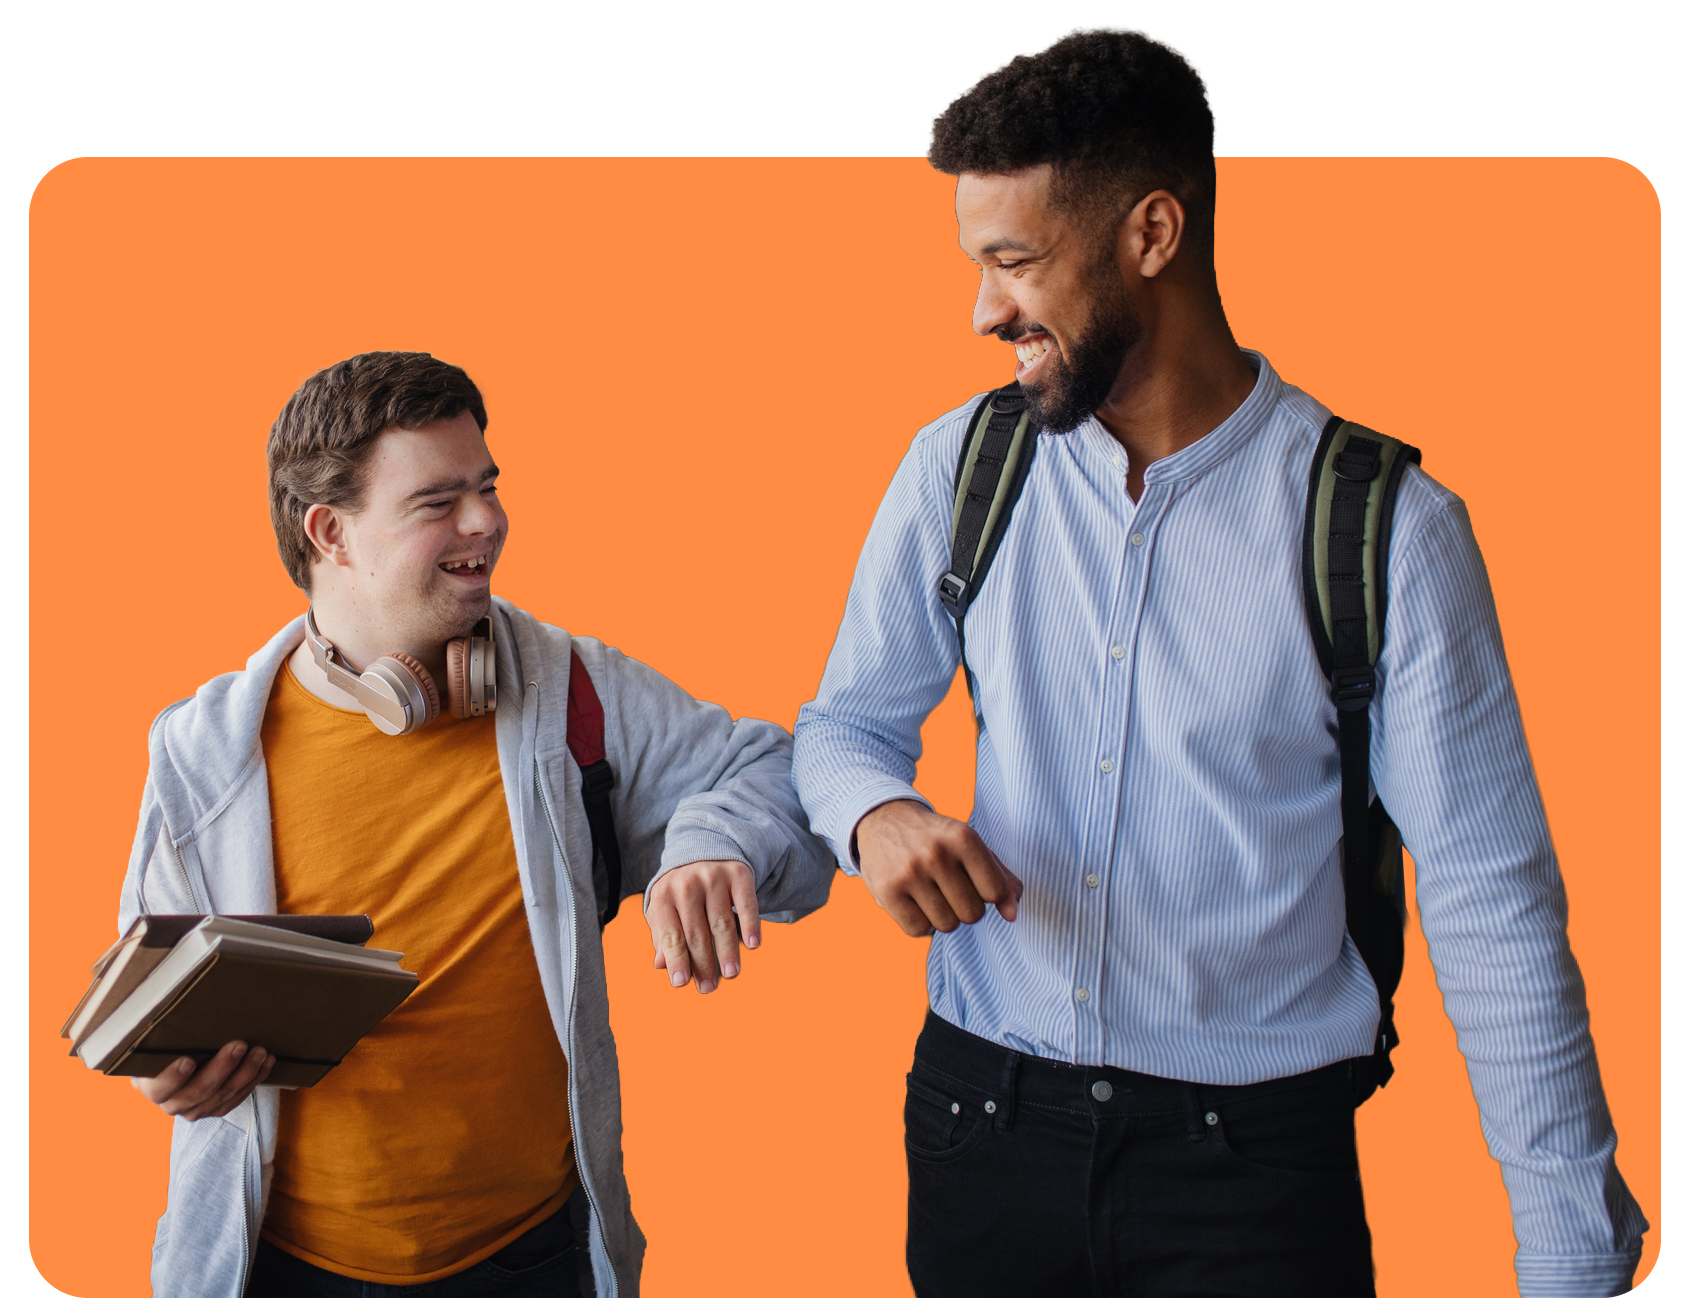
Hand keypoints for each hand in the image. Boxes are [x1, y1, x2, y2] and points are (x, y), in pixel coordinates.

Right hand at [131, 1040, 275, 1119]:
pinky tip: (267, 1062)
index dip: (172, 1078)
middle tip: (239, 1045)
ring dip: (245, 1074)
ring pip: (222, 1096)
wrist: (175, 1062)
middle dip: (221, 1068)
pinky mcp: (215, 1109)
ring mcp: (195, 1109)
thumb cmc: (167, 1046)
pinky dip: (254, 1079)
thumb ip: (164, 1032)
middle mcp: (172, 1103)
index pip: (159, 1088)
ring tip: (260, 1052)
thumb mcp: (157, 1041)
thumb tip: (177, 1001)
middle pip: (198, 1092)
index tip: (188, 1060)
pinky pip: (237, 1098)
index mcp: (152, 1087)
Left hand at [646, 859, 760, 994]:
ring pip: (721, 923)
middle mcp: (687, 885)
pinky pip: (746, 903)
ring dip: (727, 951)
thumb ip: (662, 937)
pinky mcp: (738, 874)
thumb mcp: (664, 908)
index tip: (681, 983)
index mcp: (663, 896)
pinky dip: (750, 925)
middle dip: (703, 964)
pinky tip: (753, 945)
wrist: (703, 847)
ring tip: (731, 974)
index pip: (670, 935)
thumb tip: (662, 965)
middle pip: (696, 933)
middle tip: (709, 987)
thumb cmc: (680, 890)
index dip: (676, 960)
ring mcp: (713, 878)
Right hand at [855, 799, 1021, 936]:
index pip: (995, 891)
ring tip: (930, 893)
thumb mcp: (971, 846)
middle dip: (965, 906)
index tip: (972, 880)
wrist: (883, 820)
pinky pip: (918, 930)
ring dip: (942, 916)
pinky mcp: (888, 890)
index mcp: (963, 837)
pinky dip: (920, 923)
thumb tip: (1012, 915)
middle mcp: (936, 853)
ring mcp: (910, 872)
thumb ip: (1001, 878)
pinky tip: (913, 901)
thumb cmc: (937, 840)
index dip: (987, 893)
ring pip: (947, 925)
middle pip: (972, 913)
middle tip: (948, 886)